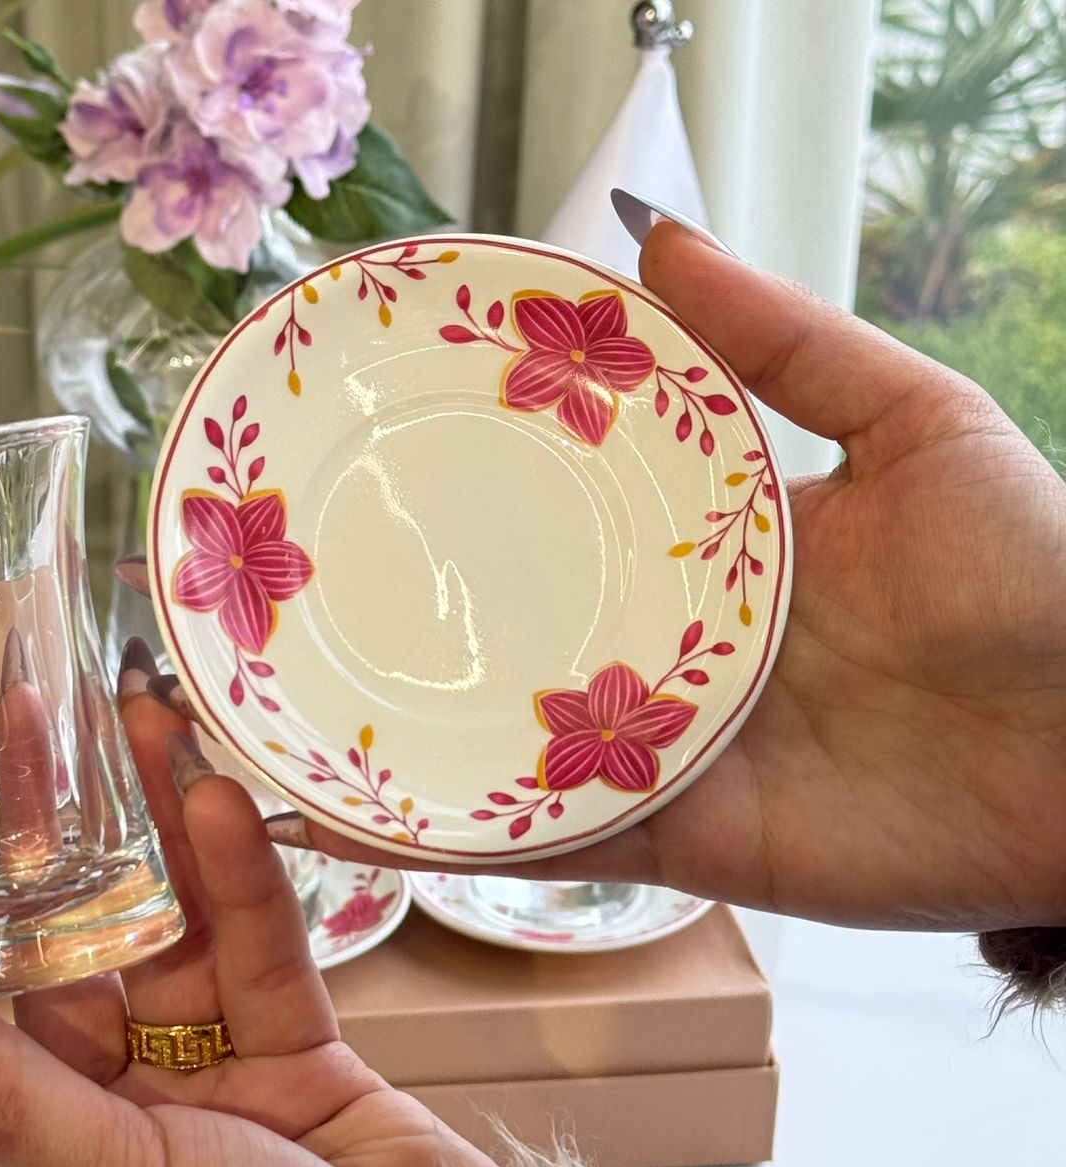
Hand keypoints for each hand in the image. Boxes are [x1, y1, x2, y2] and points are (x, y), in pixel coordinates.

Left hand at [0, 688, 506, 1166]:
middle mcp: (102, 1135)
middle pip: (60, 972)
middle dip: (53, 858)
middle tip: (32, 732)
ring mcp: (202, 1091)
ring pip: (164, 946)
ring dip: (154, 846)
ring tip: (136, 724)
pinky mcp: (291, 1059)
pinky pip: (255, 960)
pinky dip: (241, 890)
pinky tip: (216, 806)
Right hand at [129, 226, 1065, 933]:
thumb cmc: (1036, 581)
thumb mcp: (917, 423)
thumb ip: (785, 342)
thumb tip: (650, 239)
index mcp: (716, 546)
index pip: (569, 503)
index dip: (481, 473)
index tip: (381, 434)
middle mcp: (666, 645)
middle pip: (513, 619)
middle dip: (409, 601)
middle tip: (289, 571)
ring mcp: (654, 745)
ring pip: (494, 733)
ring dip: (387, 722)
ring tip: (267, 695)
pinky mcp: (664, 834)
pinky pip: (532, 837)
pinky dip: (435, 830)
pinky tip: (338, 806)